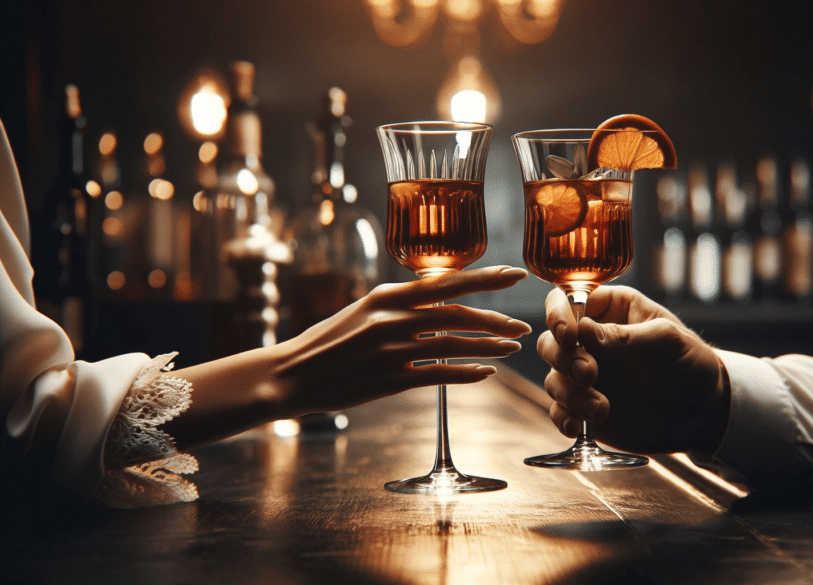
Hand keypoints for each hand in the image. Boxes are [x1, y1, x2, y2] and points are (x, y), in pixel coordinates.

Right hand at [277, 265, 531, 413]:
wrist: (291, 374)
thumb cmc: (329, 341)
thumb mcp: (363, 311)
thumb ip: (401, 305)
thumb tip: (441, 300)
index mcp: (386, 296)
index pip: (446, 282)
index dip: (485, 279)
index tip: (515, 275)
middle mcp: (391, 319)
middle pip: (458, 315)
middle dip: (496, 320)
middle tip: (521, 326)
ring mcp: (390, 351)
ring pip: (454, 345)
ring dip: (488, 347)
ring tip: (511, 349)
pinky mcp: (388, 381)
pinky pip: (438, 375)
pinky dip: (467, 373)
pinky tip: (486, 373)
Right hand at [536, 285, 727, 454]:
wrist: (703, 413)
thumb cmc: (690, 364)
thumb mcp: (668, 341)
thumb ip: (625, 335)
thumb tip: (583, 330)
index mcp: (610, 310)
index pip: (567, 300)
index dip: (559, 315)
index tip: (570, 337)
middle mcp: (590, 340)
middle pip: (551, 341)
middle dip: (564, 359)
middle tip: (590, 375)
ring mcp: (585, 375)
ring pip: (554, 378)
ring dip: (570, 395)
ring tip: (602, 409)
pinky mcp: (583, 407)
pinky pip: (559, 410)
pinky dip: (563, 418)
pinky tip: (577, 427)